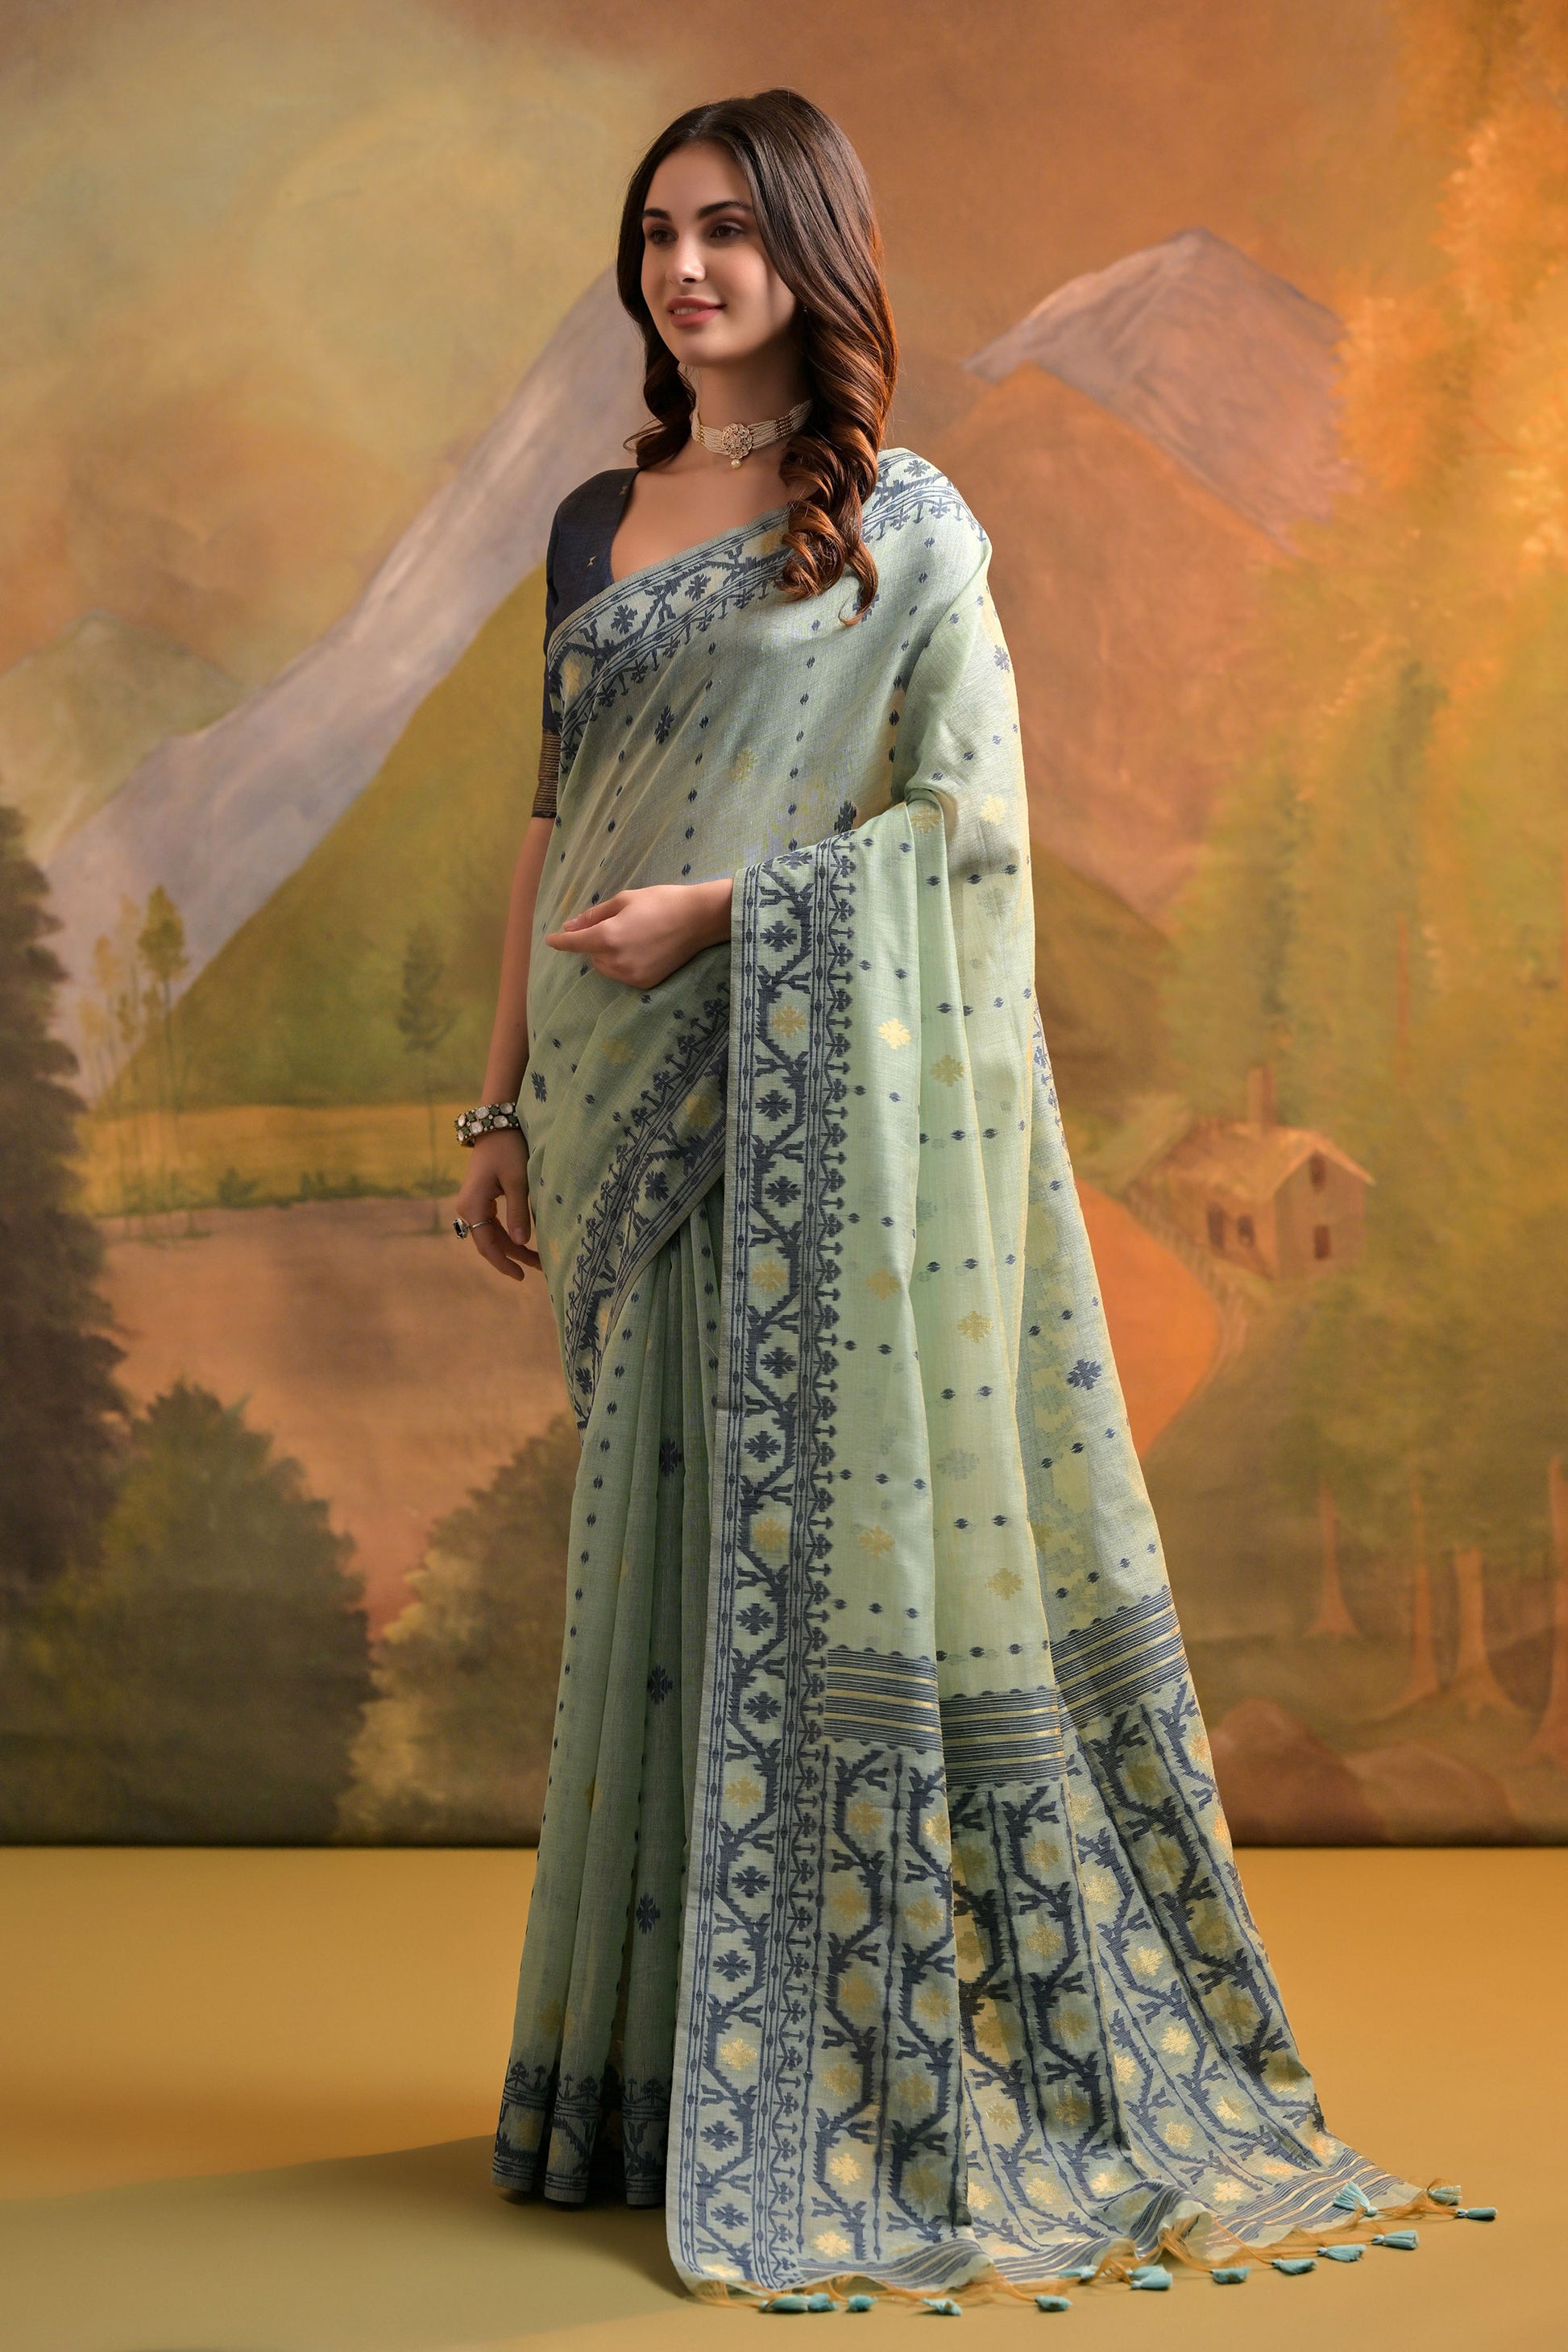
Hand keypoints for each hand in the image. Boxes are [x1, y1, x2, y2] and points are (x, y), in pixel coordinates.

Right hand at [454, 1128, 539, 1282]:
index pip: (487, 1245)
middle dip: (514, 1256)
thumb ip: (519, 1213)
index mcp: (473, 1206)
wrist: (496, 1124)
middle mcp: (467, 1208)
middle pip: (489, 1242)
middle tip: (541, 1268)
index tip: (522, 1276)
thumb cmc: (508, 1149)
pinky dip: (508, 1234)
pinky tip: (524, 1242)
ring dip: (512, 1246)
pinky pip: (492, 1223)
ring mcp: (472, 1204)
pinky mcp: (480, 1198)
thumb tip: (521, 1244)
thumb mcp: (517, 1181)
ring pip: (492, 1234)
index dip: (504, 1263)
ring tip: (537, 1259)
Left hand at [544, 879, 731, 988]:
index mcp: (608, 937)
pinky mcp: (645, 983)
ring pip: (606, 967)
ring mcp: (631, 975)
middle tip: (618, 925)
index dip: (560, 941)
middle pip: (592, 955)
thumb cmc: (661, 902)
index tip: (549, 940)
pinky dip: (625, 964)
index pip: (574, 943)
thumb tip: (570, 926)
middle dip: (596, 942)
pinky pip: (623, 975)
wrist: (698, 919)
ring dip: (609, 955)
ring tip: (633, 937)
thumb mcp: (624, 901)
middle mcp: (616, 960)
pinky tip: (643, 949)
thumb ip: (594, 916)